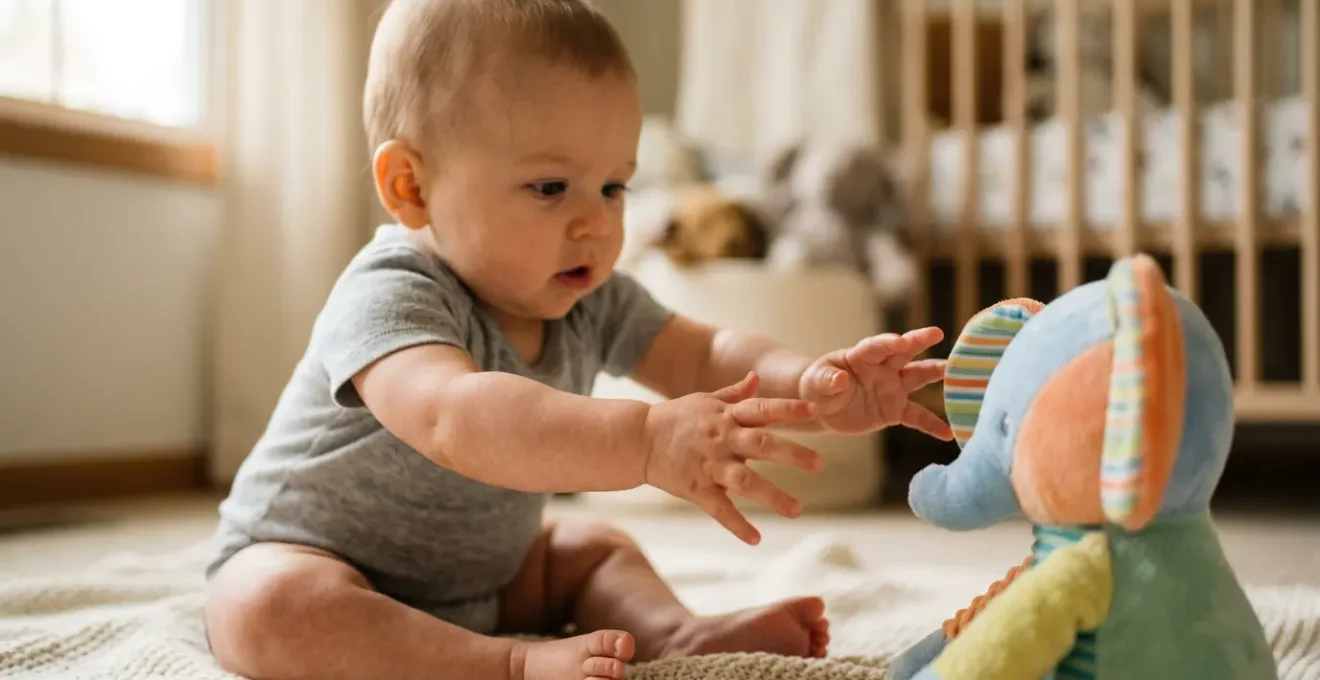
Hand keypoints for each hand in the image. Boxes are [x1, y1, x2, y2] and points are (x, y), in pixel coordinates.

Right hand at [642, 372, 821, 544]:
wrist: (638, 438)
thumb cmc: (677, 418)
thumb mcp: (706, 401)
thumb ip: (735, 394)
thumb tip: (757, 378)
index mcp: (726, 416)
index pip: (762, 409)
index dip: (788, 410)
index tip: (814, 411)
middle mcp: (721, 439)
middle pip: (760, 445)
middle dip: (790, 453)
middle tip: (819, 463)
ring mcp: (709, 465)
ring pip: (744, 482)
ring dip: (772, 495)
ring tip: (797, 510)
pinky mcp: (696, 489)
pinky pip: (719, 509)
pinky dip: (737, 525)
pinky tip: (756, 539)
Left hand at [798, 326, 952, 439]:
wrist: (824, 407)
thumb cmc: (818, 386)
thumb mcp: (816, 383)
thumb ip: (827, 380)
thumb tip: (840, 380)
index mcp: (861, 356)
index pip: (876, 346)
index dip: (888, 343)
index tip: (901, 342)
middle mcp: (882, 368)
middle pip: (904, 352)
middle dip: (919, 342)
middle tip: (936, 333)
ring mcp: (892, 387)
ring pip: (918, 378)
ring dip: (937, 375)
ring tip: (962, 375)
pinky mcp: (896, 409)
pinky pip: (917, 416)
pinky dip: (932, 424)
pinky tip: (949, 433)